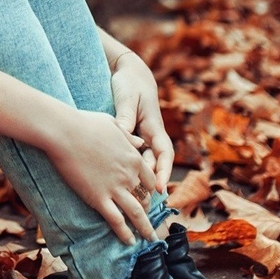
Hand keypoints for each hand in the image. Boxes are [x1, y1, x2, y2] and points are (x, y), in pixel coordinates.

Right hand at [45, 108, 158, 244]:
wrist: (65, 132)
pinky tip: (129, 242)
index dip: (151, 190)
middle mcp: (129, 175)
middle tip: (147, 220)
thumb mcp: (114, 124)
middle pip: (145, 198)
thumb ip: (129, 135)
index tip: (150, 198)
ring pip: (136, 213)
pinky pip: (116, 220)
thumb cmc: (85, 124)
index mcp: (133, 157)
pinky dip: (125, 233)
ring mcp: (115, 188)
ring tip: (149, 239)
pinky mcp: (99, 198)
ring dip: (144, 228)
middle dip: (147, 210)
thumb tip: (140, 141)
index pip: (150, 180)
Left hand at [109, 52, 173, 193]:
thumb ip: (126, 119)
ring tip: (129, 200)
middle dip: (149, 185)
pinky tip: (114, 182)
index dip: (163, 172)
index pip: (164, 154)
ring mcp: (140, 139)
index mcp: (155, 127)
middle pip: (152, 165)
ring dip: (137, 181)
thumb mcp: (128, 99)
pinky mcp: (129, 139)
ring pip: (141, 165)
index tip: (159, 188)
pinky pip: (130, 158)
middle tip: (142, 204)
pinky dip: (125, 170)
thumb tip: (126, 137)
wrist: (129, 74)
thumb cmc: (130, 85)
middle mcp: (150, 136)